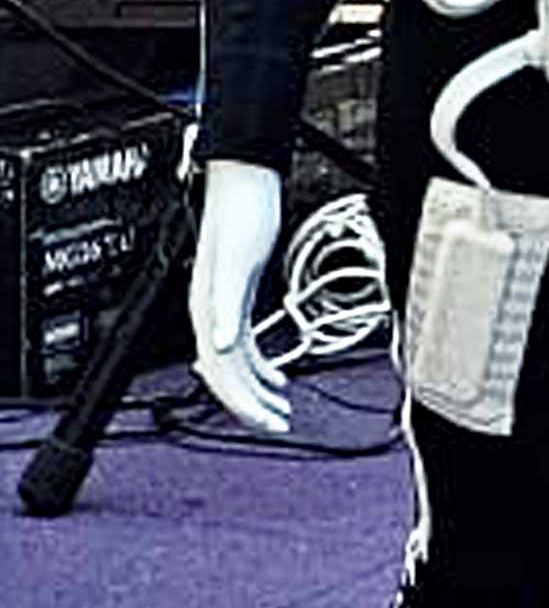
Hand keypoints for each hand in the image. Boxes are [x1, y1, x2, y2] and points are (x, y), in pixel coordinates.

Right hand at [186, 161, 291, 433]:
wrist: (247, 183)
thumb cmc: (243, 215)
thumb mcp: (238, 263)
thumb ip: (226, 305)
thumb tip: (221, 343)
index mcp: (208, 312)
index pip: (220, 373)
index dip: (242, 402)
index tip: (266, 421)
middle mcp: (212, 314)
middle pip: (226, 376)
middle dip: (251, 405)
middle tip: (278, 424)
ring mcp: (224, 308)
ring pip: (236, 364)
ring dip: (258, 390)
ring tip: (281, 409)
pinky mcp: (240, 297)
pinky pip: (245, 346)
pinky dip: (261, 366)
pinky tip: (279, 376)